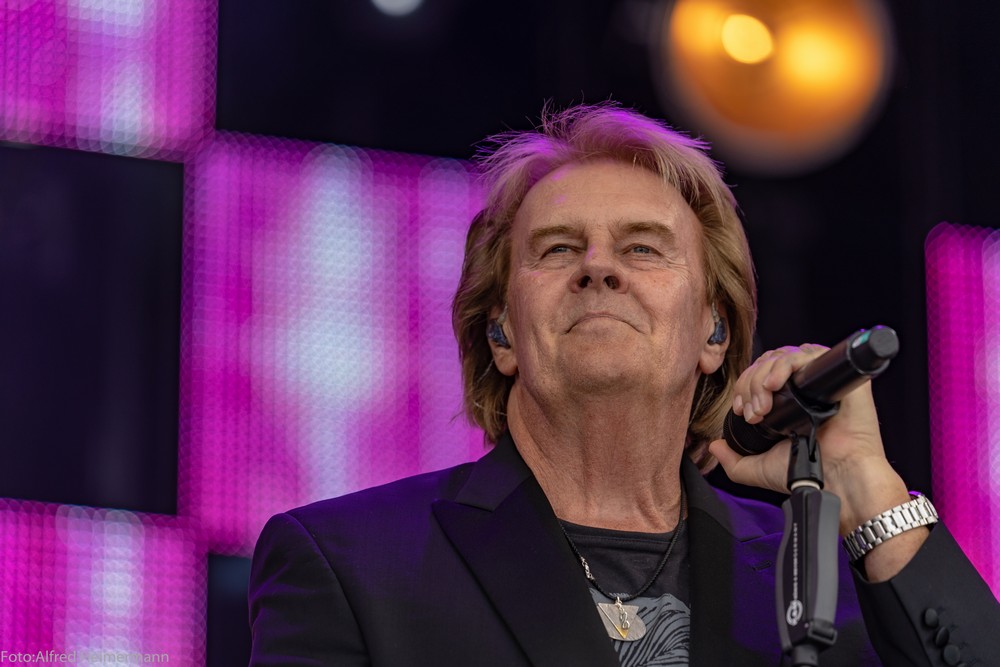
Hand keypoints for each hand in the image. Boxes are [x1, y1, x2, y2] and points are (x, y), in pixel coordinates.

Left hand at [707, 344, 908, 534]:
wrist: (836, 477)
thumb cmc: (805, 472)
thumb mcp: (759, 469)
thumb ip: (734, 461)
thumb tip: (714, 446)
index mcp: (788, 401)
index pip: (760, 376)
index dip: (745, 388)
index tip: (742, 411)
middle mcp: (804, 387)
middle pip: (768, 363)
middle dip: (751, 385)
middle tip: (754, 412)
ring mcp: (820, 379)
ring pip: (783, 356)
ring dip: (764, 377)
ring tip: (764, 404)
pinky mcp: (838, 375)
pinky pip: (808, 354)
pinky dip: (786, 363)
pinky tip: (777, 384)